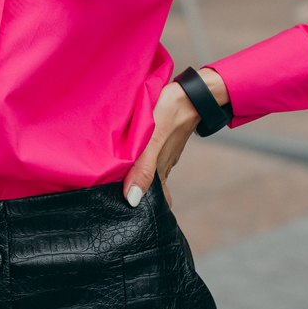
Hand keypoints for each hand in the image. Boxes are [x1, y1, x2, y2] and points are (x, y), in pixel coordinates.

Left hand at [123, 68, 229, 210]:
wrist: (192, 93)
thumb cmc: (170, 113)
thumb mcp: (152, 139)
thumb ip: (143, 168)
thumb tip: (132, 199)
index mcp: (159, 171)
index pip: (154, 201)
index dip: (142, 209)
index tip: (126, 215)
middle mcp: (163, 167)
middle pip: (150, 190)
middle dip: (137, 196)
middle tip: (115, 199)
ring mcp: (165, 156)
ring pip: (150, 175)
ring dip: (138, 179)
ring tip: (118, 181)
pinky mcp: (164, 145)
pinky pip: (152, 160)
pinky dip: (142, 165)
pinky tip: (130, 159)